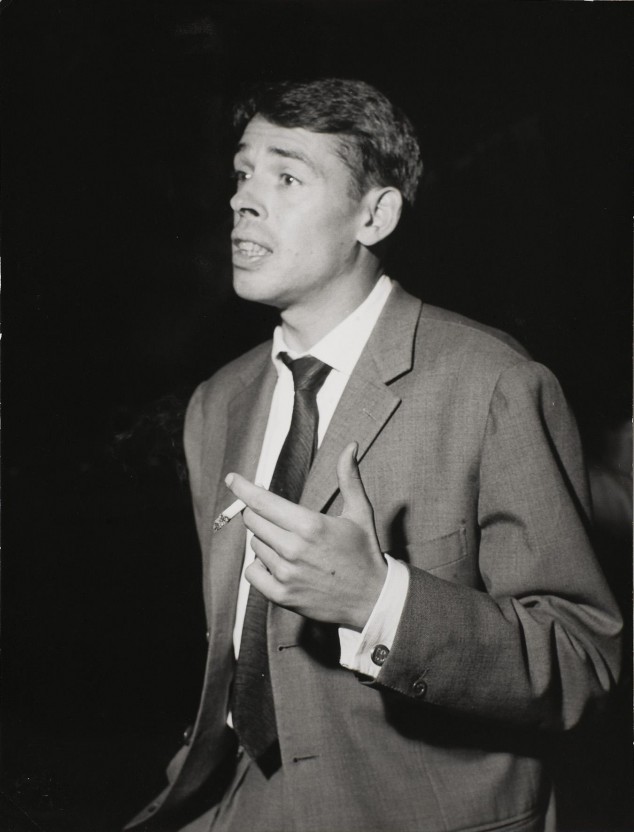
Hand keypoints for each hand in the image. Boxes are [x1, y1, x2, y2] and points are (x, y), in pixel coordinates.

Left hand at [225, 442, 386, 629]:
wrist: (372, 599)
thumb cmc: (364, 553)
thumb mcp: (360, 512)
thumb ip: (349, 477)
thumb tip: (350, 446)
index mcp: (310, 525)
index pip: (262, 502)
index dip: (243, 488)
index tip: (232, 479)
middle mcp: (294, 549)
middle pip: (253, 521)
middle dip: (259, 513)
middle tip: (277, 517)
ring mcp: (286, 574)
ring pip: (254, 545)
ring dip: (265, 540)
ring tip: (290, 545)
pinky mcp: (282, 595)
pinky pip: (252, 573)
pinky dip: (259, 566)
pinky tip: (278, 564)